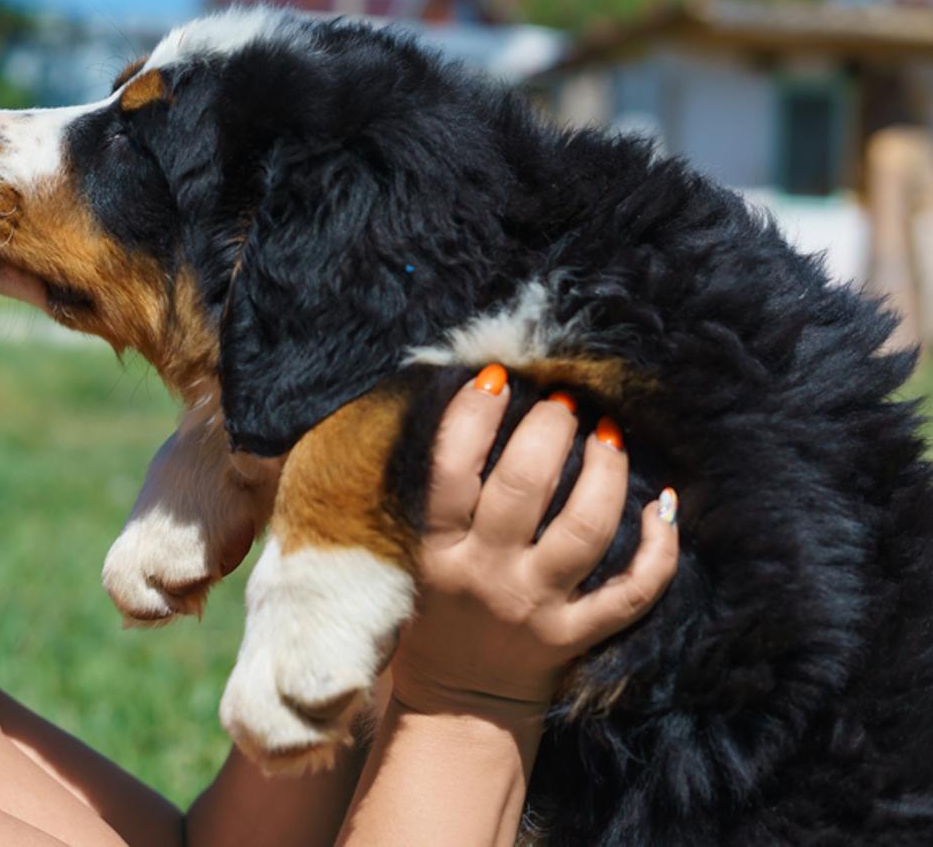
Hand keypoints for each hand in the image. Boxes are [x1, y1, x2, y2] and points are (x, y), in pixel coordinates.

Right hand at [388, 365, 679, 723]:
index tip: (495, 377)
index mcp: (438, 552)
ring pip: (586, 530)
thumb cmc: (437, 611)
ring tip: (608, 434)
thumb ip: (441, 497)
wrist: (458, 703)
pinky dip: (660, 548)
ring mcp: (538, 606)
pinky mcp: (579, 634)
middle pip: (523, 489)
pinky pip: (634, 591)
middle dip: (549, 431)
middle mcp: (488, 575)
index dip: (472, 416)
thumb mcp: (417, 555)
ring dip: (605, 472)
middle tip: (562, 402)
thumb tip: (478, 406)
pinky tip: (663, 505)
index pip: (450, 471)